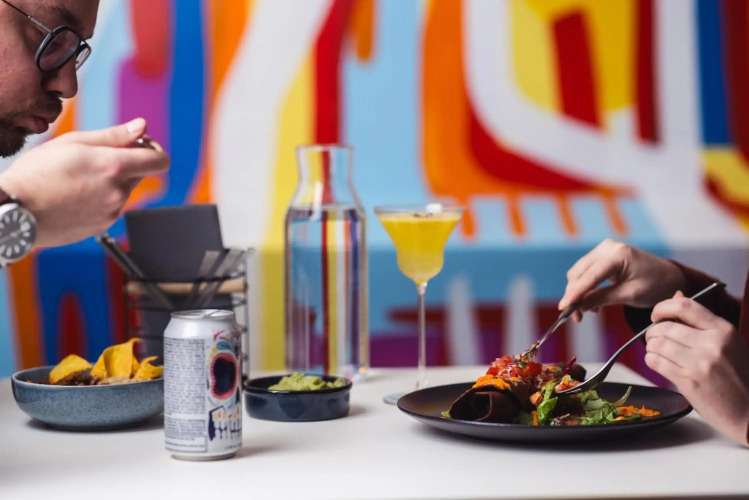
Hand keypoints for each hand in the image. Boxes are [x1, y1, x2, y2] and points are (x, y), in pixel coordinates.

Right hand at [0, 118, 169, 246]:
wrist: (14, 211)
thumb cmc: (37, 173)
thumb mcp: (73, 143)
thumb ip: (113, 135)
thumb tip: (142, 127)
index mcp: (114, 167)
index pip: (159, 160)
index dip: (153, 149)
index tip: (139, 144)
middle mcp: (118, 193)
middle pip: (142, 173)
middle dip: (128, 162)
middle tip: (97, 158)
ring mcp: (111, 213)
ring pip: (124, 191)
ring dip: (111, 181)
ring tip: (77, 178)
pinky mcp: (102, 227)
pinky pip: (111, 208)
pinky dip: (101, 199)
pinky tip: (74, 195)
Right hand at [558, 239, 684, 321]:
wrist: (667, 276)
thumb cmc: (654, 285)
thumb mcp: (630, 295)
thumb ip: (602, 298)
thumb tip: (579, 307)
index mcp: (619, 255)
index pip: (590, 276)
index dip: (575, 293)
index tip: (563, 308)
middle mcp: (607, 248)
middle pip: (579, 273)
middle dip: (574, 296)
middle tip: (576, 317)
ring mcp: (603, 250)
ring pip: (578, 273)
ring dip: (578, 293)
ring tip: (585, 312)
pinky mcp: (601, 255)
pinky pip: (584, 272)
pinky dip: (584, 288)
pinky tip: (591, 302)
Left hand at [647, 291, 748, 445]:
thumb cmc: (739, 377)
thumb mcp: (728, 343)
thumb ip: (700, 320)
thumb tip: (677, 295)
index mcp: (723, 330)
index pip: (685, 306)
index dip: (663, 307)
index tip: (657, 314)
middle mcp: (711, 344)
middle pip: (665, 327)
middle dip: (652, 331)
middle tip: (654, 337)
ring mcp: (699, 364)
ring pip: (657, 344)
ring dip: (651, 346)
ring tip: (657, 351)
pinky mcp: (688, 382)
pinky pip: (656, 362)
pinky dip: (651, 359)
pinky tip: (658, 362)